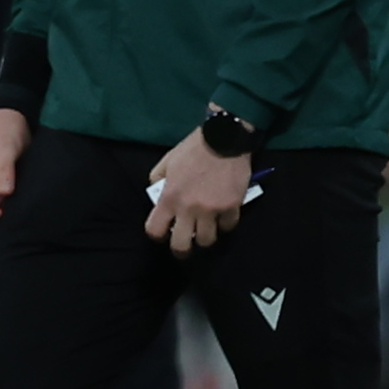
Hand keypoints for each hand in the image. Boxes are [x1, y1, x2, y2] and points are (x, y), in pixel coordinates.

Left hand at [146, 127, 247, 254]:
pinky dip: (225, 225)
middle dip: (181, 249)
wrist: (223, 139)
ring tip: (205, 230)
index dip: (157, 235)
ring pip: (207, 240)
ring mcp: (212, 210)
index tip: (163, 233)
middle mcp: (189, 208)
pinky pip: (228, 227)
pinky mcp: (232, 207)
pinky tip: (223, 218)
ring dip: (205, 238)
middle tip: (184, 245)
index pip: (155, 230)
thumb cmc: (192, 150)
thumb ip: (158, 181)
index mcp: (169, 198)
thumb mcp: (166, 162)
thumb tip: (157, 197)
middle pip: (182, 245)